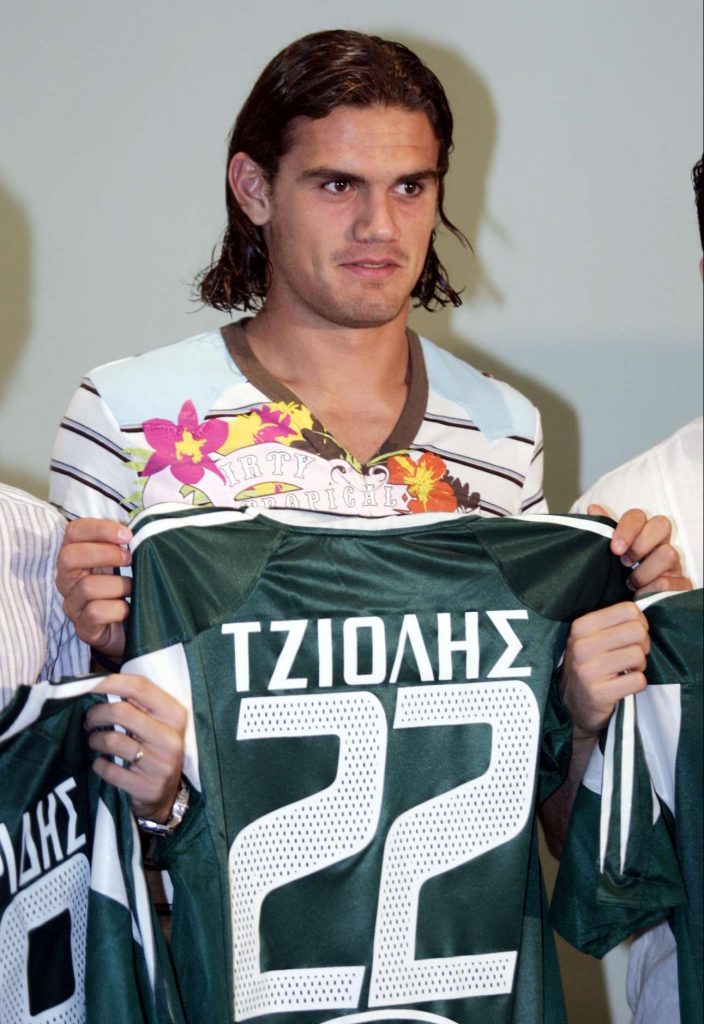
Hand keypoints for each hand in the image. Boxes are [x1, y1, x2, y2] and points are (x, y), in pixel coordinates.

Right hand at [57, 518, 132, 659]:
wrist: (133, 631)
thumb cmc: (127, 591)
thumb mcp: (124, 563)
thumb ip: (123, 545)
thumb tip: (134, 530)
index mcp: (77, 558)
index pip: (73, 532)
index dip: (99, 528)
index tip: (127, 535)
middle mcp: (68, 580)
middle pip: (68, 557)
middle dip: (104, 554)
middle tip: (129, 558)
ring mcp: (73, 605)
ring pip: (87, 587)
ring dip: (118, 585)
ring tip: (132, 589)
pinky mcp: (83, 628)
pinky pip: (96, 612)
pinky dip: (118, 609)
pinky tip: (128, 610)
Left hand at [85, 674, 186, 822]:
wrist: (167, 796)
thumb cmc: (155, 750)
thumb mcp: (156, 724)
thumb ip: (137, 705)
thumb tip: (98, 685)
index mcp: (174, 715)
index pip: (140, 687)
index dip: (111, 682)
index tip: (89, 684)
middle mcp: (171, 738)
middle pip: (122, 712)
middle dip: (96, 714)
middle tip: (88, 720)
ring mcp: (161, 764)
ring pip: (112, 740)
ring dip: (94, 740)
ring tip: (94, 741)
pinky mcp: (147, 787)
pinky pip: (109, 770)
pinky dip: (99, 765)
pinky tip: (102, 763)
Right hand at [561, 601, 649, 737]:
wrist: (572, 704)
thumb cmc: (590, 665)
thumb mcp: (592, 637)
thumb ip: (615, 622)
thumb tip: (646, 609)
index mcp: (581, 626)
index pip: (629, 610)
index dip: (639, 623)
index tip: (632, 636)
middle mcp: (582, 645)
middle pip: (638, 631)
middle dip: (643, 645)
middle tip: (632, 655)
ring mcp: (588, 670)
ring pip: (639, 656)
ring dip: (640, 666)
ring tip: (626, 670)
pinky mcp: (598, 693)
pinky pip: (638, 680)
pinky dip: (637, 684)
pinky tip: (623, 685)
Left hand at [596, 505, 691, 596]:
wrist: (625, 611)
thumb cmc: (615, 579)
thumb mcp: (605, 557)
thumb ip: (601, 532)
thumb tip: (593, 508)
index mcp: (640, 533)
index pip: (637, 516)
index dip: (627, 529)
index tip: (615, 549)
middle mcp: (659, 544)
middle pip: (661, 525)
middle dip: (640, 545)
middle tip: (624, 563)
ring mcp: (673, 563)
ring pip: (669, 553)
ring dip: (644, 572)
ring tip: (631, 584)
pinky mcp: (681, 584)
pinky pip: (673, 582)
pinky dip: (653, 591)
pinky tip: (640, 597)